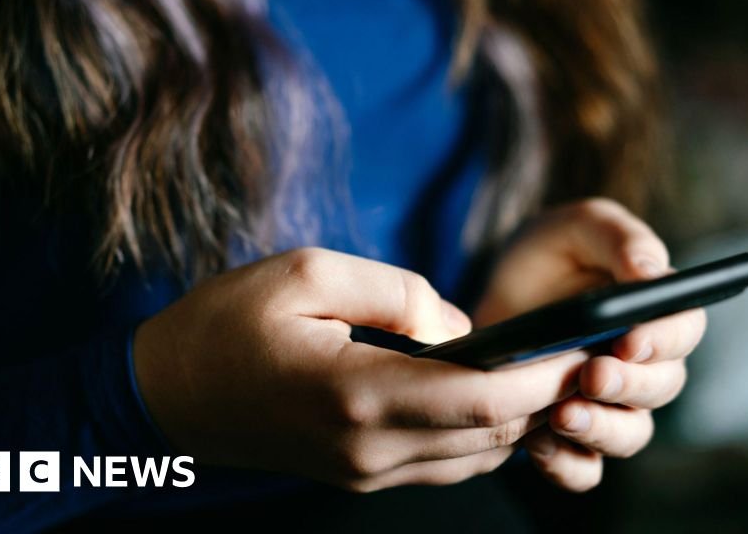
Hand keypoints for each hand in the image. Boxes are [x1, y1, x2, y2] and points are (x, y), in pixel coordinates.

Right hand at [134, 247, 588, 491]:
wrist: (164, 396)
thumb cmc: (225, 325)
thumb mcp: (306, 273)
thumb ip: (396, 292)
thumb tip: (461, 326)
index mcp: (357, 394)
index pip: (481, 399)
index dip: (543, 376)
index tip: (583, 345)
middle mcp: (368, 449)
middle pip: (490, 433)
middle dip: (545, 396)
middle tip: (583, 351)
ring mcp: (364, 472)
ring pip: (474, 456)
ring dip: (518, 418)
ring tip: (547, 371)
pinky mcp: (358, 475)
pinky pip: (443, 463)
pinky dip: (482, 434)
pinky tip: (494, 397)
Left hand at [473, 198, 706, 491]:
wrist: (493, 294)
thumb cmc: (548, 253)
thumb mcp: (577, 227)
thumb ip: (617, 237)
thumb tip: (651, 271)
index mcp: (656, 310)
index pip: (684, 329)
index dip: (663, 340)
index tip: (630, 340)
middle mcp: (642, 364)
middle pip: (662, 387)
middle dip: (628, 385)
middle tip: (591, 374)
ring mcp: (608, 404)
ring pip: (630, 434)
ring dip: (602, 430)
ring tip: (562, 415)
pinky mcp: (570, 435)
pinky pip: (584, 469)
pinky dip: (568, 464)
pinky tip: (539, 445)